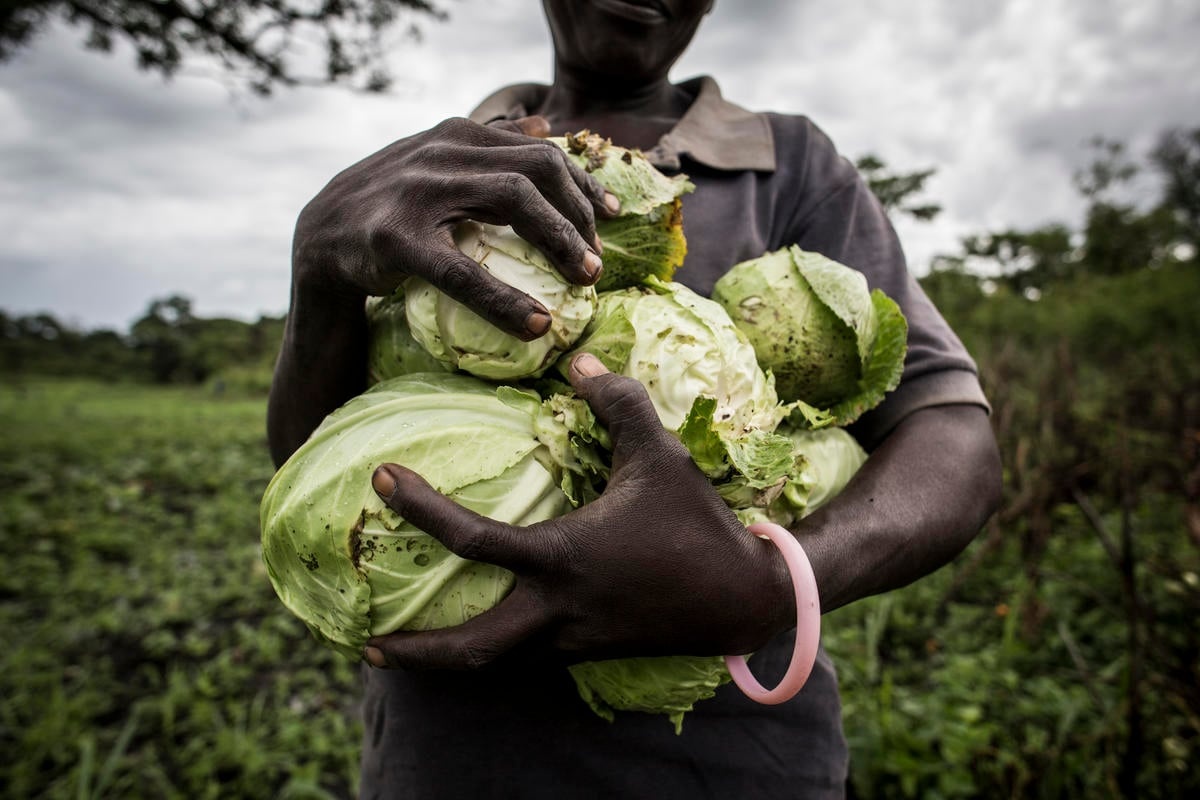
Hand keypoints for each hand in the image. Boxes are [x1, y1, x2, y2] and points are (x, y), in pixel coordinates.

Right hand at [291, 116, 618, 339]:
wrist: (319, 243)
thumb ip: (484, 147)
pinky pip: (463, 272)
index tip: (611, 216)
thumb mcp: (434, 166)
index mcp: (455, 135)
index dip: (584, 185)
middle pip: (537, 168)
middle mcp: (440, 152)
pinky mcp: (393, 239)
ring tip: (584, 279)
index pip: (540, 150)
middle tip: (596, 260)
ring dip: (560, 241)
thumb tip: (542, 124)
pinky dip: (505, 300)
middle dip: (579, 214)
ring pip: (512, 199)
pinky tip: (536, 323)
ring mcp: (416, 192)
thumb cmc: (388, 209)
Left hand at [364, 354, 794, 670]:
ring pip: (496, 667)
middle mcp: (558, 610)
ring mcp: (572, 640)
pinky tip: (480, 637)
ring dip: (446, 664)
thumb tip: (580, 359)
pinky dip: (492, 655)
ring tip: (407, 653)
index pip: (473, 540)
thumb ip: (617, 403)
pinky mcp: (589, 651)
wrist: (743, 598)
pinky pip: (526, 661)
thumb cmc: (696, 523)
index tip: (382, 482)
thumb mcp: (659, 455)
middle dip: (415, 654)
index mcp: (563, 558)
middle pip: (470, 652)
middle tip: (365, 644)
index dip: (421, 510)